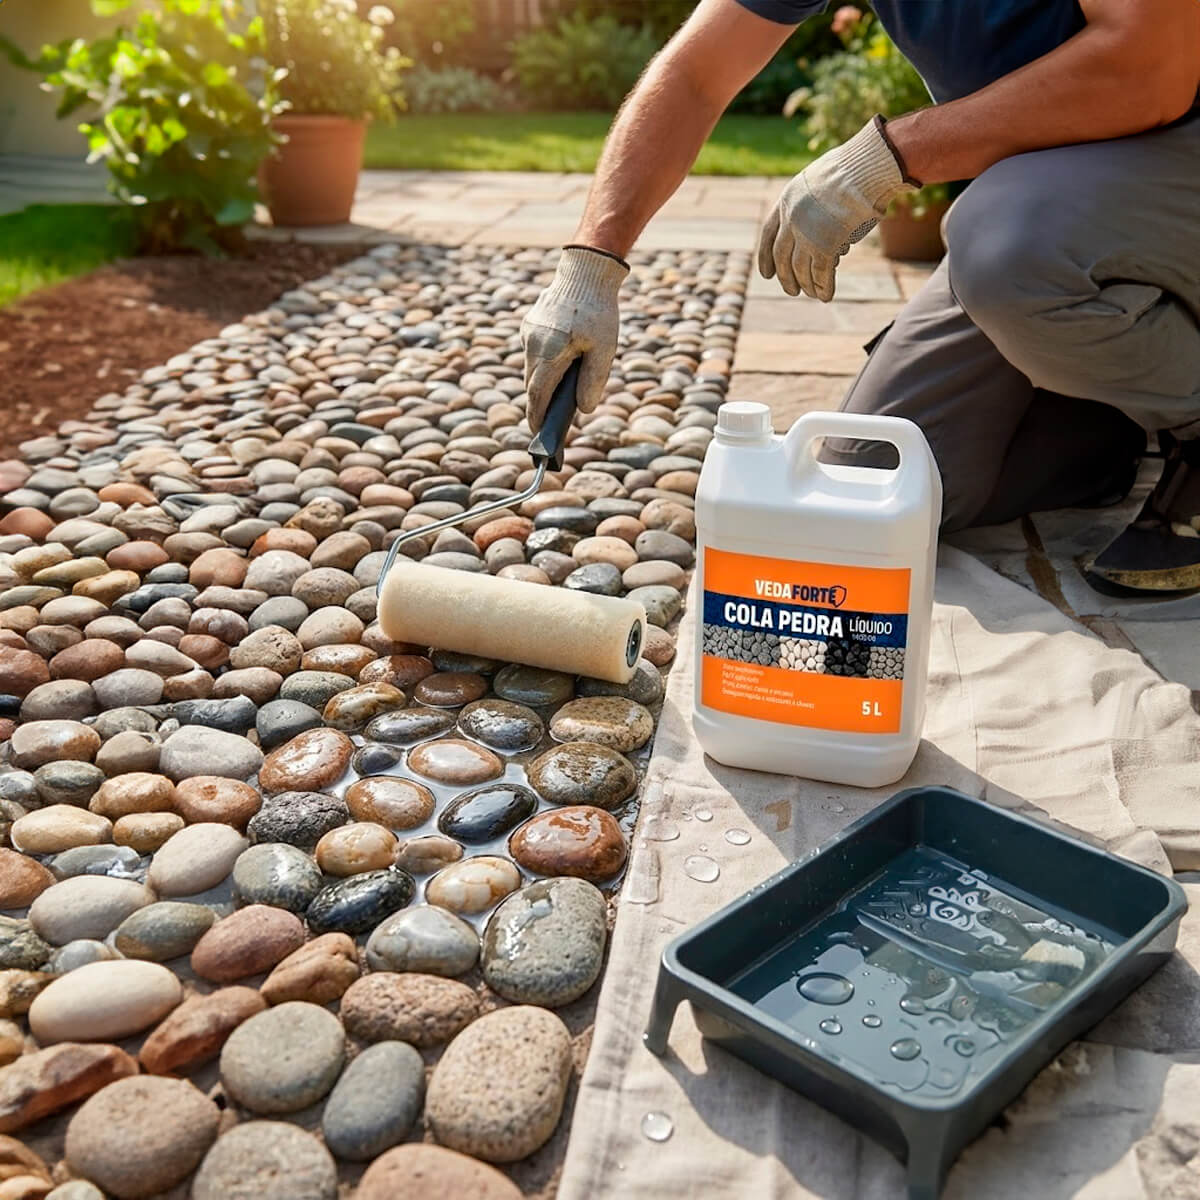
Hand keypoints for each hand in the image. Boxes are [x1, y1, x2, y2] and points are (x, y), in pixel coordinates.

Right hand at [521, 245, 628, 431]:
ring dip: (543, 382)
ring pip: (533, 367)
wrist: (586, 271)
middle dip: (540, 404)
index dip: (537, 417)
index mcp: (548, 353)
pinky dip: (545, 364)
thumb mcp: (604, 350)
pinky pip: (535, 352)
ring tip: (559, 397)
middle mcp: (532, 344)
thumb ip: (593, 382)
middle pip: (532, 384)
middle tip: (551, 422)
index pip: (536, 395)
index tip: (538, 434)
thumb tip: (584, 409)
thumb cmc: (599, 311)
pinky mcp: (531, 324)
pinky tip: (561, 367)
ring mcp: (529, 332)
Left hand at [758, 117, 916, 301]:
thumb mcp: (822, 181)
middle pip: (781, 256)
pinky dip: (824, 287)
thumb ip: (813, 205)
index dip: (765, 257)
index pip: (767, 234)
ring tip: (812, 294)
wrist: (868, 165)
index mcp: (786, 199)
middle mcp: (791, 218)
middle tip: (791, 291)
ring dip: (806, 285)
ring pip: (799, 269)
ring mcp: (806, 233)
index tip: (766, 275)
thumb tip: (821, 229)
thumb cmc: (854, 169)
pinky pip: (821, 274)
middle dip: (785, 277)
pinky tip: (826, 296)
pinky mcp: (825, 245)